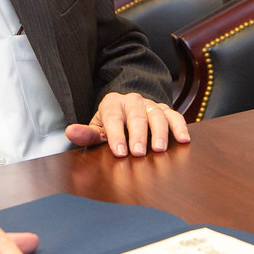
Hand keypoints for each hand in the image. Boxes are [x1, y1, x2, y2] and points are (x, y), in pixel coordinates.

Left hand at [66, 91, 190, 156]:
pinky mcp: (166, 110)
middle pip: (136, 116)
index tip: (120, 152)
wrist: (127, 109)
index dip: (116, 135)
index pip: (113, 117)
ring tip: (159, 149)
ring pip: (157, 115)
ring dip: (160, 132)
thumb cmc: (111, 124)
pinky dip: (180, 127)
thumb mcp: (97, 129)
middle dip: (138, 135)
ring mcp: (150, 104)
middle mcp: (132, 101)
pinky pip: (175, 116)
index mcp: (112, 103)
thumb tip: (70, 132)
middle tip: (138, 153)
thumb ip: (86, 134)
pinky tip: (184, 140)